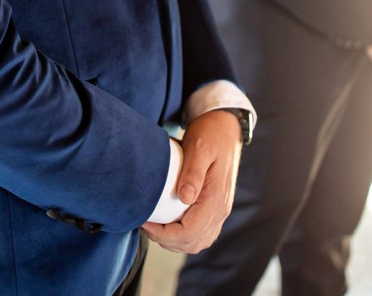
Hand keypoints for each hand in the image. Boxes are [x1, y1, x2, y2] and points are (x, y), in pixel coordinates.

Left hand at [141, 110, 241, 253]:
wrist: (226, 128)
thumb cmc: (211, 135)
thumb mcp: (199, 147)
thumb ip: (193, 172)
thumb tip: (184, 197)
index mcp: (217, 198)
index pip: (189, 232)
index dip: (163, 234)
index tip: (145, 221)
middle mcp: (221, 209)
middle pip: (192, 243)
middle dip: (166, 240)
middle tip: (146, 225)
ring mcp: (220, 210)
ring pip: (197, 242)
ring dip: (174, 241)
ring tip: (156, 226)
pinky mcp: (216, 208)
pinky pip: (201, 234)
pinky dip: (184, 237)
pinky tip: (170, 224)